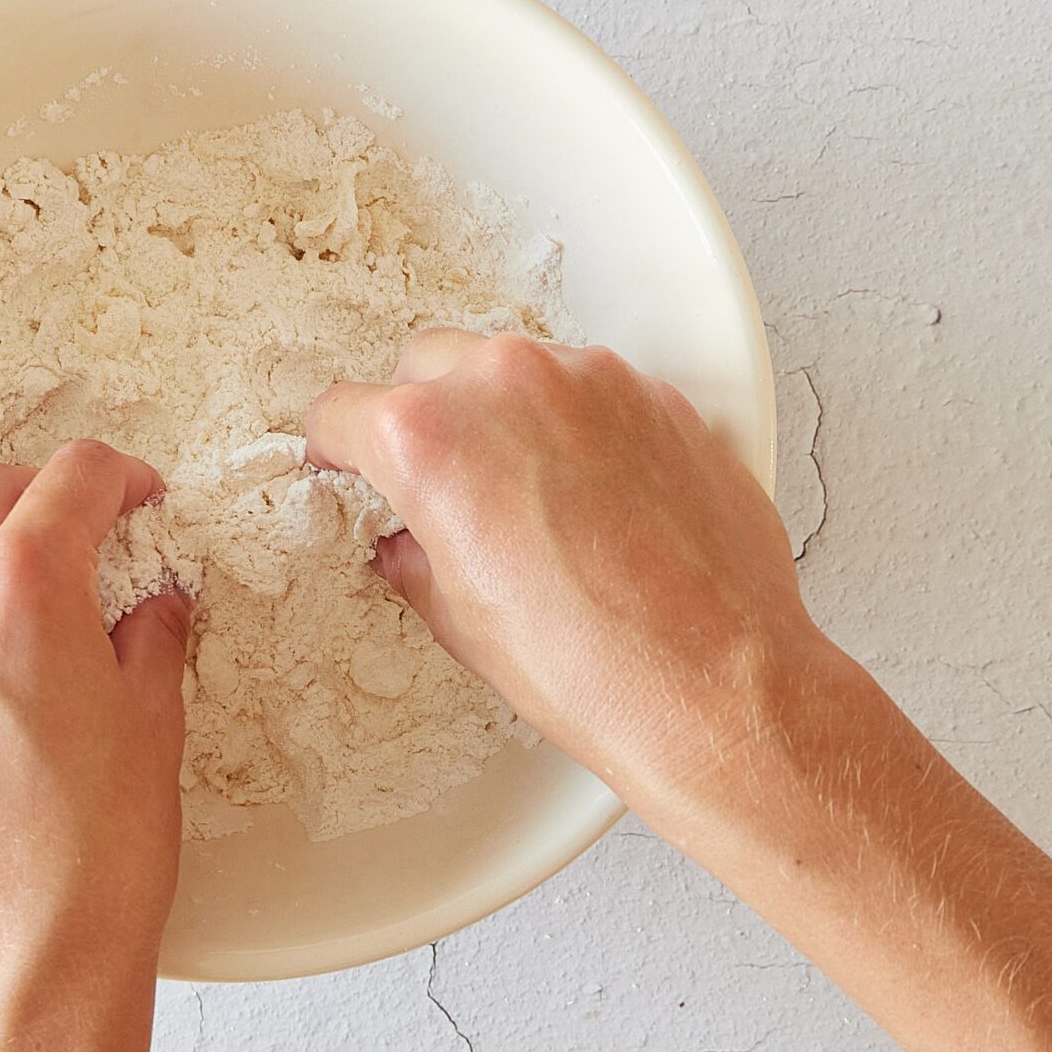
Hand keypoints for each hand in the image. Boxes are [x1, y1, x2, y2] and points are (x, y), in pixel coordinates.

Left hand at [0, 438, 190, 1051]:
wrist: (21, 976)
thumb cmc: (95, 863)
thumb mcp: (152, 727)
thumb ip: (147, 638)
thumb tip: (147, 607)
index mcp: (15, 588)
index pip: (72, 479)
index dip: (124, 479)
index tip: (144, 499)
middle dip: (47, 500)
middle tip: (101, 535)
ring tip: (53, 615)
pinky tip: (5, 679)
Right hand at [304, 330, 823, 823]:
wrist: (713, 686)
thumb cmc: (594, 667)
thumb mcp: (459, 620)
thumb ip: (414, 555)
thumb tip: (412, 542)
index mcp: (430, 437)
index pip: (343, 410)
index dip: (338, 450)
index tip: (348, 466)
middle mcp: (508, 384)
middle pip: (428, 365)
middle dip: (422, 418)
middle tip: (439, 486)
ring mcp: (592, 381)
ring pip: (515, 369)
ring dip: (505, 417)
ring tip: (526, 499)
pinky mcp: (659, 396)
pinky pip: (593, 392)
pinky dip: (579, 429)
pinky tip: (593, 501)